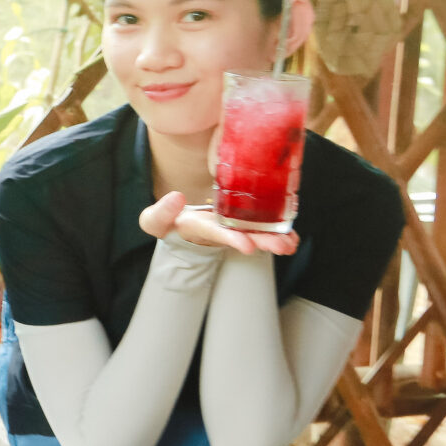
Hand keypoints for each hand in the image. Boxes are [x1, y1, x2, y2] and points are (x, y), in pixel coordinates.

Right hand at [139, 191, 299, 256]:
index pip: (218, 234)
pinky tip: (292, 235)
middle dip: (265, 243)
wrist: (181, 225)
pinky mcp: (242, 221)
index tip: (248, 247)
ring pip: (257, 234)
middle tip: (283, 246)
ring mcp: (233, 228)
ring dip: (275, 239)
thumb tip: (177, 198)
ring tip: (291, 243)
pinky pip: (262, 227)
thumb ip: (160, 214)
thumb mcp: (154, 221)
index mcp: (200, 229)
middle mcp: (221, 231)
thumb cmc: (170, 222)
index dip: (233, 240)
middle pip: (245, 238)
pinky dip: (278, 231)